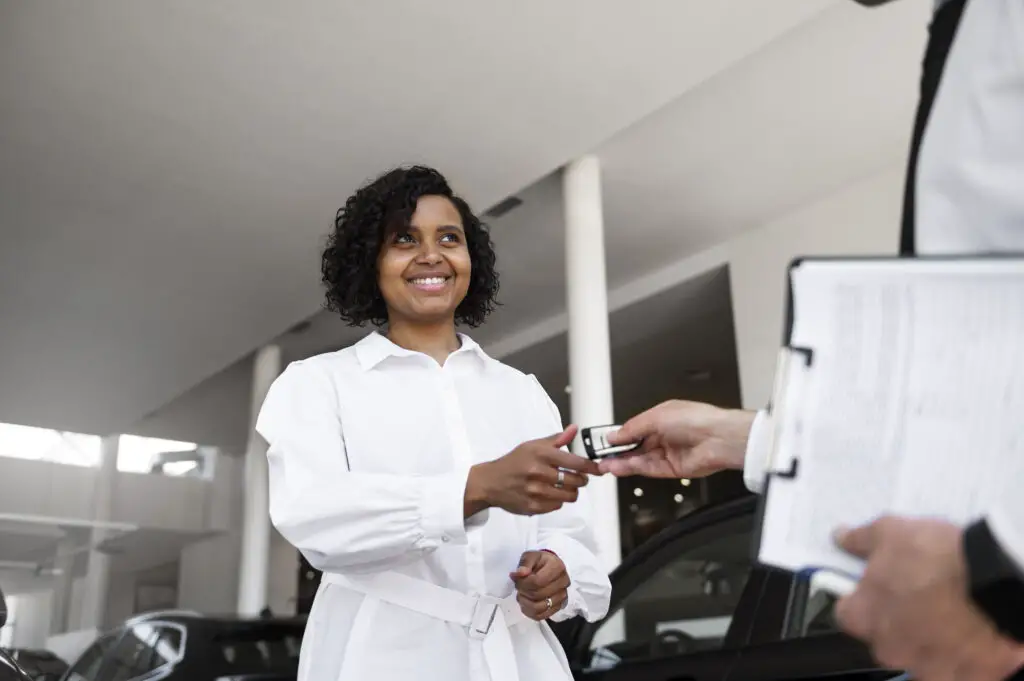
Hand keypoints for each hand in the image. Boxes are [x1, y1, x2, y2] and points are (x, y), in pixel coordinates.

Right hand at [466, 425, 598, 515]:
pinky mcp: (533, 507)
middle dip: (581, 480)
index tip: (599, 469)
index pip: (575, 462)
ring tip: (565, 486)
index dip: (591, 467)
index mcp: (540, 454)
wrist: (490, 482)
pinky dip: (558, 500)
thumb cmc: (514, 462)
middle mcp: (538, 472)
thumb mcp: (532, 445)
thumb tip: (574, 429)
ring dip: (571, 492)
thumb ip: (556, 439)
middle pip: (576, 481)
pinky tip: (550, 494)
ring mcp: (535, 491)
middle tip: (578, 478)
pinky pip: (557, 505)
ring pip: (569, 496)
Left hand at [511, 550, 569, 620]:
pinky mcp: (558, 607)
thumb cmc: (538, 562)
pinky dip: (529, 612)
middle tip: (518, 586)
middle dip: (523, 591)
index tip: (516, 578)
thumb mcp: (530, 556)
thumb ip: (524, 564)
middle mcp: (563, 582)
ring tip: (521, 595)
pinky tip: (525, 604)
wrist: (548, 567)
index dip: (523, 583)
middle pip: (538, 595)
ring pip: (539, 608)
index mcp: (557, 567)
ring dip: (525, 603)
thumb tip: (520, 573)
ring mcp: (562, 596)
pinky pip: (541, 616)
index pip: (538, 581)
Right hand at [597, 400, 754, 478]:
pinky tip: (621, 467)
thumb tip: (615, 435)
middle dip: (617, 452)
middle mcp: (664, 436)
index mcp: (661, 419)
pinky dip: (634, 468)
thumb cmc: (697, 419)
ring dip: (622, 463)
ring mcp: (668, 453)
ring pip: (639, 460)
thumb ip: (632, 428)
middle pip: (634, 447)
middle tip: (599, 456)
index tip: (602, 441)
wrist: (719, 438)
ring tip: (605, 465)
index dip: (618, 436)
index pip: (633, 429)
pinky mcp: (673, 469)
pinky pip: (649, 469)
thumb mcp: (656, 417)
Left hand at [835, 516, 1023, 680]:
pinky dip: (959, 655)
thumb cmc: (939, 557)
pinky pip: (954, 669)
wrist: (996, 581)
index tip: (874, 589)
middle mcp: (891, 649)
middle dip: (896, 621)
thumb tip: (840, 538)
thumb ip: (860, 540)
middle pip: (883, 639)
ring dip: (928, 640)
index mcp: (866, 617)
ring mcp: (927, 667)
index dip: (859, 600)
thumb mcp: (891, 531)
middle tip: (918, 598)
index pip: (846, 615)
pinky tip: (969, 634)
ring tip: (949, 615)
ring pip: (918, 656)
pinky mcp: (965, 677)